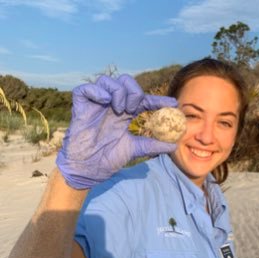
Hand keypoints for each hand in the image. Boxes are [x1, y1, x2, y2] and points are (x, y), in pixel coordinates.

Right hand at [56, 74, 177, 188]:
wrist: (88, 170)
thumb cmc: (108, 159)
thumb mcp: (135, 149)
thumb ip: (153, 145)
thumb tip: (174, 146)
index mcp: (124, 114)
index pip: (143, 100)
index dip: (158, 100)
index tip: (173, 104)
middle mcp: (111, 106)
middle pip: (125, 82)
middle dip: (134, 91)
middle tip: (135, 109)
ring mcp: (95, 105)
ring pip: (106, 81)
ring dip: (118, 91)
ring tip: (121, 109)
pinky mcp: (80, 107)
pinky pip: (84, 88)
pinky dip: (96, 91)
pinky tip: (105, 102)